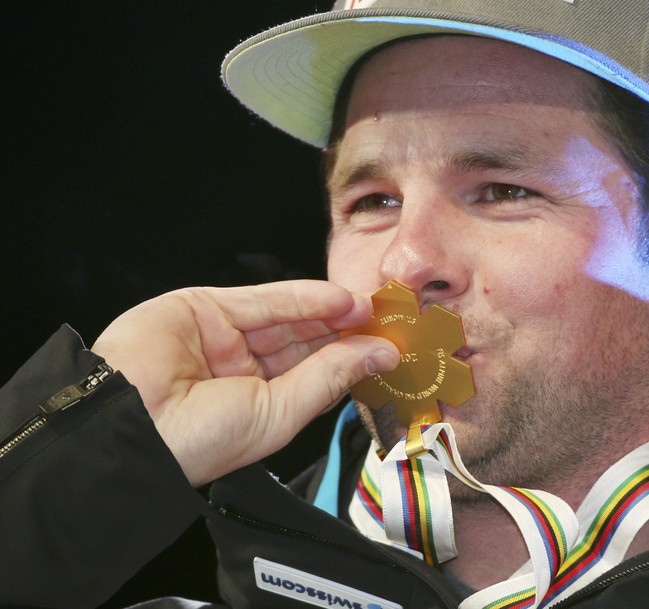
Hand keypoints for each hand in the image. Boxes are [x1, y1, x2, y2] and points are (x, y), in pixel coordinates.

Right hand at [91, 280, 397, 485]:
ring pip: (286, 317)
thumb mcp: (280, 412)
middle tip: (385, 321)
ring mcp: (221, 337)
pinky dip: (302, 297)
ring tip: (369, 307)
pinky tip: (338, 299)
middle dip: (345, 330)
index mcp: (256, 404)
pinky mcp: (202, 307)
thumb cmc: (199, 440)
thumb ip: (329, 376)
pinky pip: (262, 299)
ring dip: (329, 311)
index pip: (313, 374)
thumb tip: (379, 355)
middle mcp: (240, 371)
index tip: (388, 348)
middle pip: (304, 342)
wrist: (131, 426)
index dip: (350, 359)